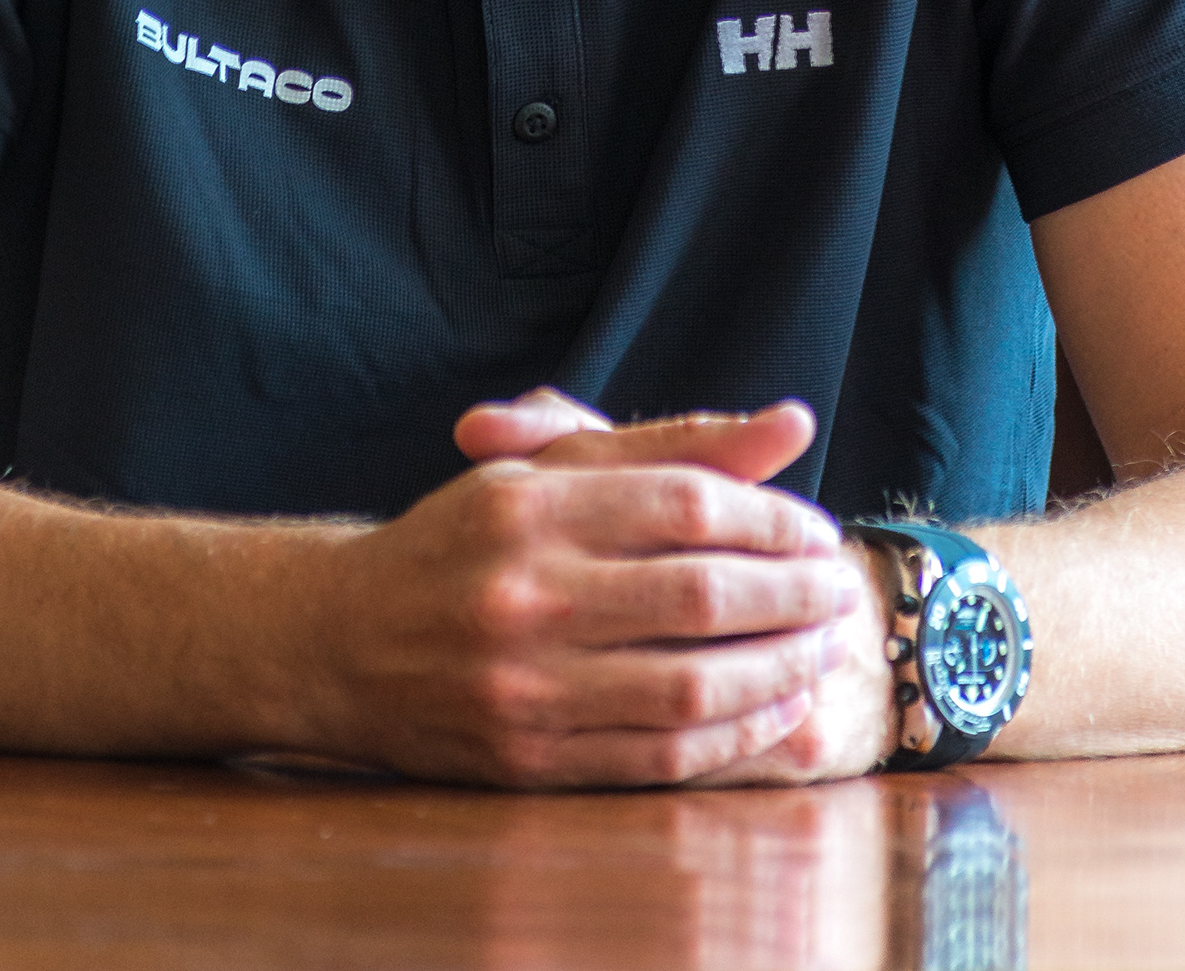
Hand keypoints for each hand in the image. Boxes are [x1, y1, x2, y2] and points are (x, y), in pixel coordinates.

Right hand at [293, 388, 886, 788]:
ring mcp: (523, 686)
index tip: (816, 530)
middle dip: (795, 597)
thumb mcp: (551, 470)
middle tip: (842, 590)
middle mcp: (525, 592)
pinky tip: (777, 707)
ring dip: (781, 672)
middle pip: (701, 597)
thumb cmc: (466, 540)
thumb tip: (793, 422)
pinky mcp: (526, 761)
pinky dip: (736, 737)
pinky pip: (660, 757)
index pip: (687, 504)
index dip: (772, 518)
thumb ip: (673, 446)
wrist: (342, 639)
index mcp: (531, 505)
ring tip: (825, 649)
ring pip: (692, 688)